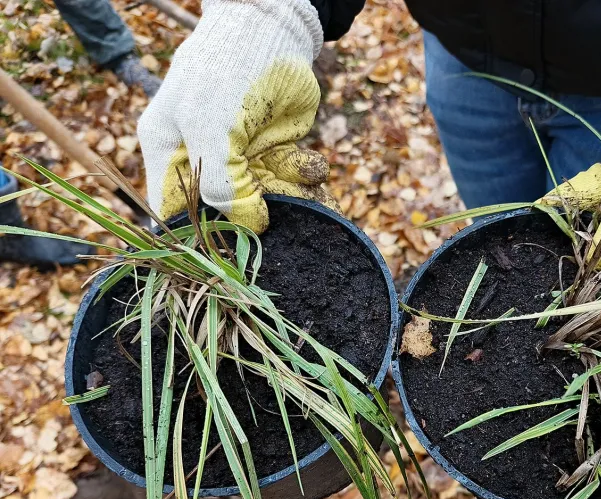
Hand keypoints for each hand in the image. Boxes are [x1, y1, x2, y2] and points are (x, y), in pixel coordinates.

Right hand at [137, 0, 338, 232]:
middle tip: (286, 223)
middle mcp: (203, 160)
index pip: (174, 212)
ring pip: (264, 198)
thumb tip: (248, 229)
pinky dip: (305, 179)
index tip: (232, 250)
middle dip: (257, 219)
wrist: (273, 30)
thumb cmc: (227, 73)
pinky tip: (315, 169)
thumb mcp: (213, 131)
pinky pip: (289, 180)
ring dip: (291, 199)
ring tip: (308, 187)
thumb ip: (222, 186)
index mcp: (169, 154)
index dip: (200, 235)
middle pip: (226, 211)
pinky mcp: (272, 150)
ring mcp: (239, 157)